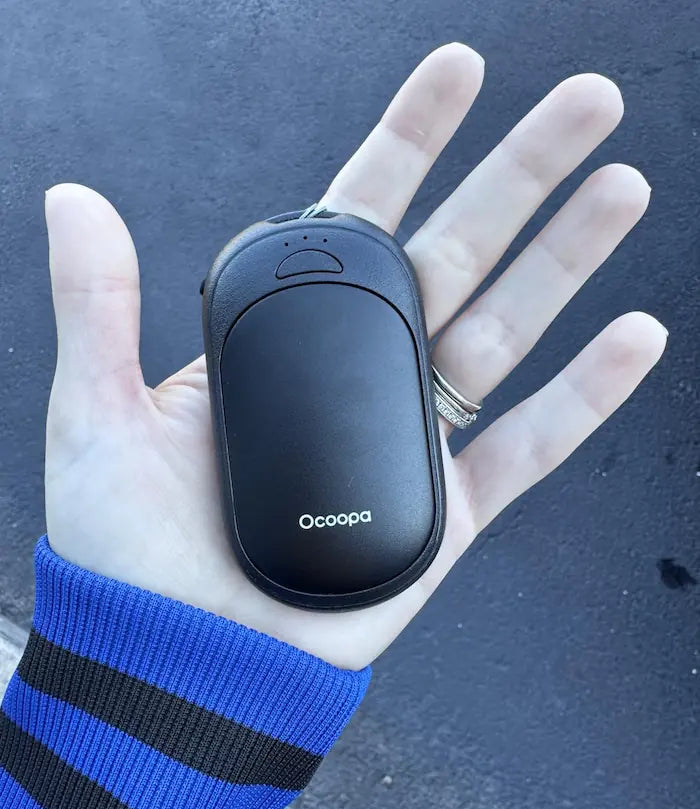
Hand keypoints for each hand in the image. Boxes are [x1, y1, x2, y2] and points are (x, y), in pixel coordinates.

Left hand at [44, 43, 665, 669]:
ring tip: (623, 186)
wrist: (177, 660)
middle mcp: (358, 375)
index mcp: (285, 340)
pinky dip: (584, 396)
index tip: (458, 71)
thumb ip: (96, 306)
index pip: (357, 217)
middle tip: (585, 101)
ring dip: (568, 260)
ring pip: (505, 331)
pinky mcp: (447, 511)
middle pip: (455, 254)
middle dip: (520, 173)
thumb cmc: (125, 553)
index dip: (411, 140)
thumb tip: (73, 195)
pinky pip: (527, 445)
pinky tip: (634, 335)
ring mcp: (411, 439)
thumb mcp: (94, 416)